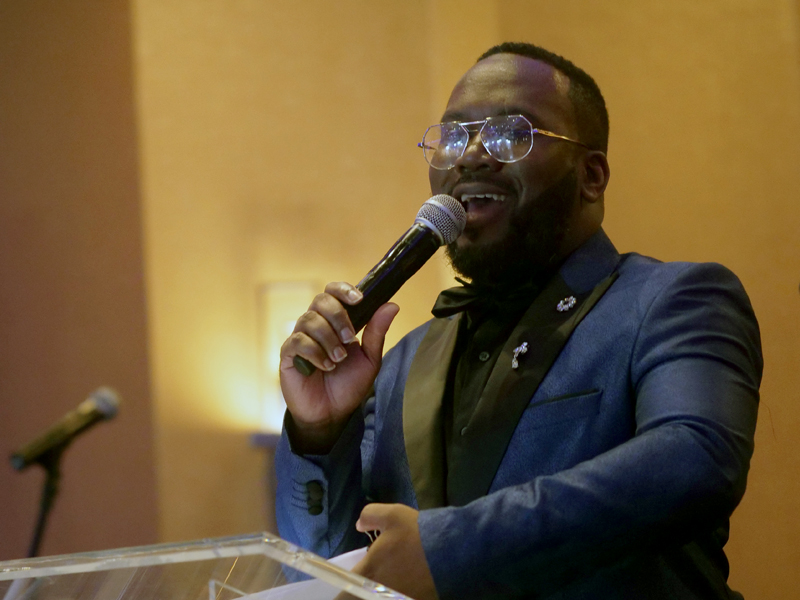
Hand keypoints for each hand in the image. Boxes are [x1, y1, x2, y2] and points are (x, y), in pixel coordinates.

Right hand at [279, 282, 398, 453]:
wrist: (332, 413)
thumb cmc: (348, 384)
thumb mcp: (369, 359)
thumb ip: (377, 332)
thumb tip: (392, 305)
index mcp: (336, 321)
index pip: (333, 292)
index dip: (344, 289)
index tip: (359, 299)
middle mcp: (316, 325)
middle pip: (320, 300)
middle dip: (338, 316)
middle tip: (349, 338)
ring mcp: (300, 338)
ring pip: (309, 320)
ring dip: (328, 338)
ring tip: (338, 359)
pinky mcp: (288, 355)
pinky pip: (297, 341)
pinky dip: (314, 352)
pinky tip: (326, 366)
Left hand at [351, 504, 438, 599]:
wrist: (454, 550)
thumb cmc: (419, 533)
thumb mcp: (393, 514)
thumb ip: (370, 516)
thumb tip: (359, 525)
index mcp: (370, 572)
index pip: (345, 592)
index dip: (345, 590)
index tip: (349, 584)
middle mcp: (379, 592)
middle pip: (361, 598)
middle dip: (360, 593)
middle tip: (365, 583)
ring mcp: (398, 599)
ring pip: (381, 599)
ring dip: (380, 594)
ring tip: (386, 583)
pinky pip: (400, 599)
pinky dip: (396, 594)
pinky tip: (406, 585)